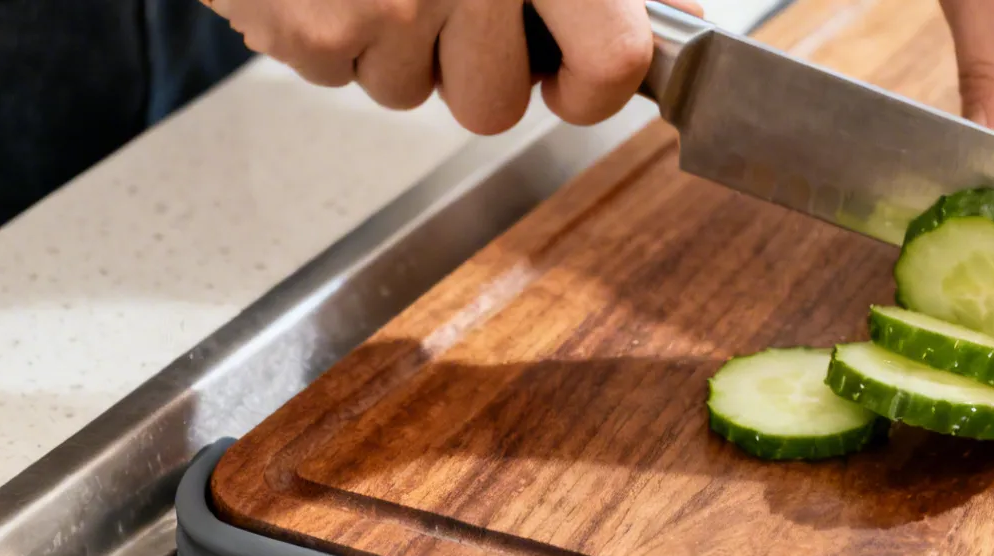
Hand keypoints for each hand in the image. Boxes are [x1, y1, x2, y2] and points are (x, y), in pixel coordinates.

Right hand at [202, 0, 701, 134]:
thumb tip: (680, 17)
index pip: (613, 60)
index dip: (595, 88)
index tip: (574, 78)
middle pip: (494, 107)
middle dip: (473, 70)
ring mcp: (387, 10)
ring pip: (410, 93)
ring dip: (399, 45)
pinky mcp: (313, 29)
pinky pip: (338, 73)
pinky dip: (331, 31)